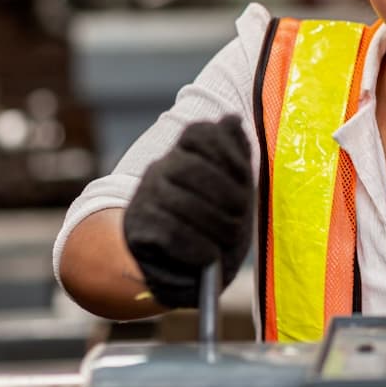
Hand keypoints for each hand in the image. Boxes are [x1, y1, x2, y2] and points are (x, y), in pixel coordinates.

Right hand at [122, 116, 253, 308]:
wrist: (182, 268)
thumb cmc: (217, 223)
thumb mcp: (235, 189)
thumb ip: (235, 153)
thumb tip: (231, 118)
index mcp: (186, 152)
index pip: (200, 132)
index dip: (227, 152)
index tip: (246, 178)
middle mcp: (161, 169)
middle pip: (190, 168)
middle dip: (225, 195)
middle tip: (241, 217)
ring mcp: (145, 198)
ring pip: (180, 202)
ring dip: (215, 224)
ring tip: (229, 239)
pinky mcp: (139, 230)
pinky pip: (169, 233)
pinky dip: (196, 247)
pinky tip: (209, 256)